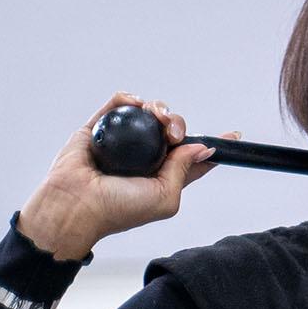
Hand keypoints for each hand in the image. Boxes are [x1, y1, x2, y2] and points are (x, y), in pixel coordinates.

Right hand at [17, 92, 236, 260]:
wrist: (75, 205)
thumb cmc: (116, 210)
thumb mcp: (164, 197)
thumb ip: (184, 171)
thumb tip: (201, 147)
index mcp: (162, 177)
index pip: (192, 157)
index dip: (212, 145)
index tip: (232, 136)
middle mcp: (143, 158)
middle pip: (172, 129)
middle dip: (179, 124)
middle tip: (173, 135)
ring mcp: (121, 142)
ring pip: (148, 114)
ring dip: (158, 110)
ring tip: (155, 120)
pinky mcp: (98, 129)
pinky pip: (117, 104)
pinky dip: (128, 98)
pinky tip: (135, 102)